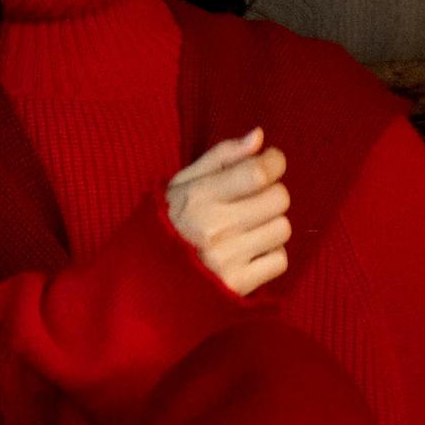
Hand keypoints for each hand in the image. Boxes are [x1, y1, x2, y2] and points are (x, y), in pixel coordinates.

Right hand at [164, 127, 291, 297]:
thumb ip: (222, 156)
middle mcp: (214, 228)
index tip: (271, 163)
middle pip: (278, 199)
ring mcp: (226, 260)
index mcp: (198, 197)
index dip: (274, 162)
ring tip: (246, 230)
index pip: (258, 172)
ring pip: (282, 228)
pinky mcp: (237, 286)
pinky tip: (247, 253)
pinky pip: (279, 261)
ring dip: (270, 226)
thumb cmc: (168, 223)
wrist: (143, 280)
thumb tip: (259, 137)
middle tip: (251, 201)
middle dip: (270, 195)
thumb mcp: (183, 182)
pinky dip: (269, 256)